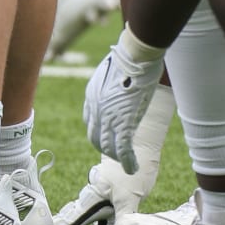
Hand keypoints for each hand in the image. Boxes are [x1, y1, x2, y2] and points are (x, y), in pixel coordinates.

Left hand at [83, 32, 164, 173]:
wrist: (134, 56)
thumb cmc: (128, 58)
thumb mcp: (113, 71)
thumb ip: (112, 83)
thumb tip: (121, 82)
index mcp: (92, 96)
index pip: (91, 121)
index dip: (99, 132)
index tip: (110, 137)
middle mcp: (95, 108)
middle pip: (95, 137)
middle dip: (106, 149)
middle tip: (119, 156)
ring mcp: (108, 116)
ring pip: (108, 146)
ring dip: (118, 158)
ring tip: (128, 165)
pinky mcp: (124, 121)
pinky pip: (123, 148)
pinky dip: (127, 161)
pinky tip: (133, 168)